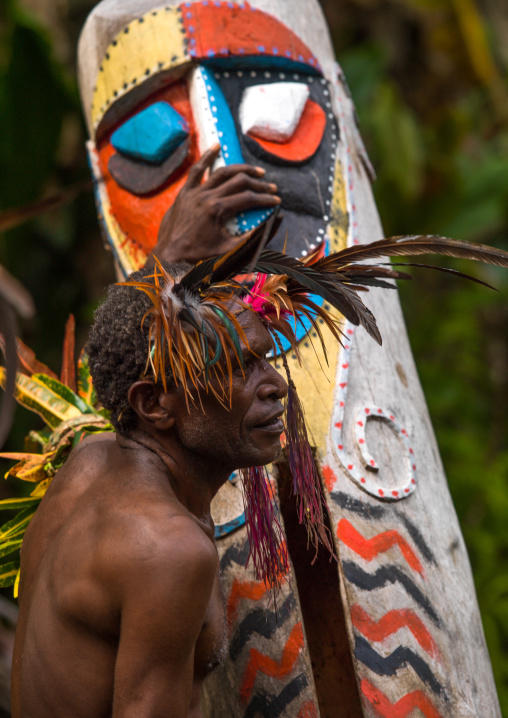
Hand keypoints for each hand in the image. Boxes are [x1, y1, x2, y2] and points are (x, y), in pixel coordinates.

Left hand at [147, 144, 280, 264]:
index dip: (265, 199)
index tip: (276, 201)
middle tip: (271, 187)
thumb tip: (268, 224)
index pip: (248, 198)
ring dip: (241, 169)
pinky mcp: (185, 193)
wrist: (170, 255)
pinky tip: (217, 146)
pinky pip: (196, 171)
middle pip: (238, 182)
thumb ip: (249, 237)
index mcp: (217, 210)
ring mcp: (194, 192)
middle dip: (258, 184)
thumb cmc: (199, 255)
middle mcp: (206, 196)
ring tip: (256, 171)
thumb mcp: (227, 249)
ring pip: (221, 172)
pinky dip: (206, 157)